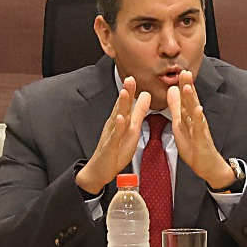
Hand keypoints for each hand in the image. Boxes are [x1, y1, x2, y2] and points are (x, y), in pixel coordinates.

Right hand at [73, 78, 152, 194]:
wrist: (100, 169)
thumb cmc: (115, 150)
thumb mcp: (132, 129)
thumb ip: (139, 112)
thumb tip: (146, 96)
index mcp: (121, 121)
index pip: (126, 103)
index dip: (130, 91)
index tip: (134, 77)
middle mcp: (114, 125)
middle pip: (121, 107)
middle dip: (126, 93)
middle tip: (130, 78)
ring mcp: (111, 135)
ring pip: (117, 118)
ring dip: (121, 105)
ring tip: (125, 93)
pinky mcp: (110, 146)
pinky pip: (115, 136)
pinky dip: (118, 127)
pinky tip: (120, 119)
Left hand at [166, 81, 236, 190]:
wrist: (207, 165)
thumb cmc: (194, 145)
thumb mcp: (181, 123)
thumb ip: (176, 107)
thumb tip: (172, 90)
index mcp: (189, 116)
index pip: (186, 98)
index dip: (183, 85)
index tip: (180, 71)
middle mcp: (196, 120)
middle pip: (191, 101)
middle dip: (188, 87)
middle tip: (185, 72)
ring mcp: (200, 129)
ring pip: (194, 112)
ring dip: (192, 99)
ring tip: (188, 87)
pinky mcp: (202, 139)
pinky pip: (199, 128)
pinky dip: (198, 119)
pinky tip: (198, 110)